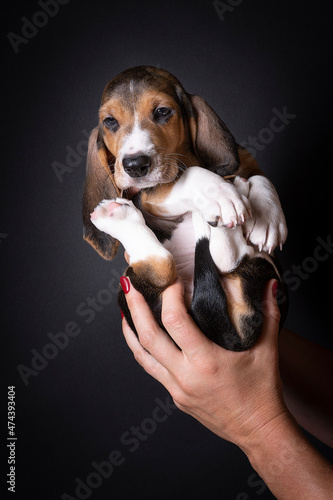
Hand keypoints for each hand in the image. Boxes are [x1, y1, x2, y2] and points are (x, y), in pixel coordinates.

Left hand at [121, 278, 288, 451]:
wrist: (258, 430)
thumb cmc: (263, 390)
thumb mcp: (268, 349)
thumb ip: (269, 313)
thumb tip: (269, 284)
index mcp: (206, 361)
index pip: (176, 321)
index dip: (169, 296)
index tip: (172, 280)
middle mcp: (186, 375)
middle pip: (148, 336)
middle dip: (135, 307)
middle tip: (128, 284)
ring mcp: (177, 388)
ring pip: (142, 354)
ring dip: (130, 328)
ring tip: (124, 306)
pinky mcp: (175, 395)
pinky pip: (150, 368)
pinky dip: (141, 348)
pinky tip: (138, 335)